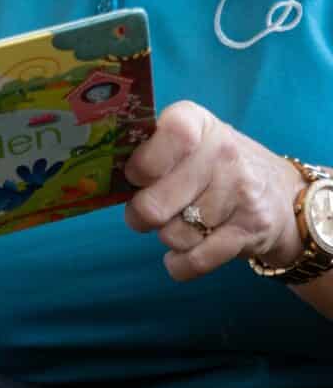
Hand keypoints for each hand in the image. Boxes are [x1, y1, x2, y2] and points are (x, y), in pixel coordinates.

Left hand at [123, 100, 303, 280]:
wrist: (282, 194)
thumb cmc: (211, 163)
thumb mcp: (187, 141)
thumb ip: (150, 150)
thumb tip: (104, 176)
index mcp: (197, 122)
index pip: (169, 137)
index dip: (142, 165)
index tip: (135, 177)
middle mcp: (222, 152)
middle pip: (157, 202)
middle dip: (140, 215)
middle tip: (142, 213)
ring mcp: (240, 192)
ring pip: (174, 233)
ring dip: (166, 236)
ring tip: (176, 223)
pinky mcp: (251, 230)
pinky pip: (198, 259)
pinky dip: (179, 265)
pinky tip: (178, 257)